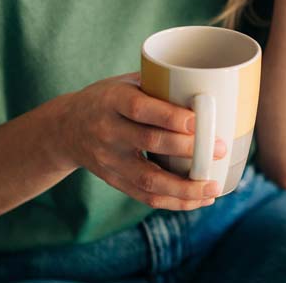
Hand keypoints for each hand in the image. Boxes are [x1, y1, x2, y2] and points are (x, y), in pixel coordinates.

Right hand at [61, 71, 227, 210]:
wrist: (65, 129)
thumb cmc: (107, 99)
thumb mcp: (124, 83)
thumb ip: (158, 84)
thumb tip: (208, 86)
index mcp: (112, 100)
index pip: (140, 109)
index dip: (169, 116)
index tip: (198, 120)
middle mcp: (108, 131)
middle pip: (149, 143)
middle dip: (188, 149)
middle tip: (220, 149)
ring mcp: (110, 160)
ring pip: (149, 179)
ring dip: (185, 187)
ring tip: (213, 187)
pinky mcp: (115, 181)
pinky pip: (146, 197)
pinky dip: (175, 201)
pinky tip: (199, 199)